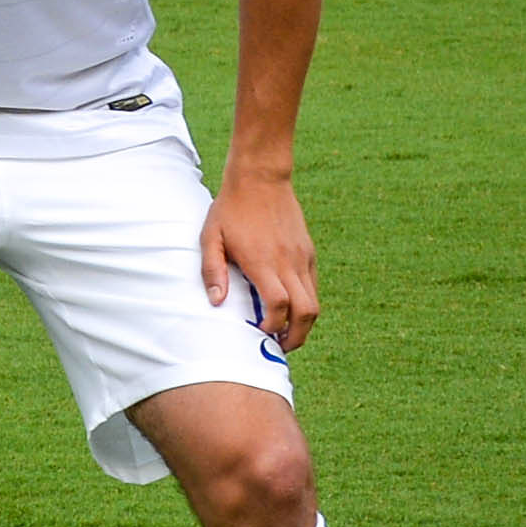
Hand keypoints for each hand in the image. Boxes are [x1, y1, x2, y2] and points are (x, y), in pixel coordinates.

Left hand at [203, 170, 318, 351]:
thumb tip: (216, 302)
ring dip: (304, 323)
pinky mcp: (309, 252)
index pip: (279, 306)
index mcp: (264, 262)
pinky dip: (306, 302)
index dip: (273, 326)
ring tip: (286, 332)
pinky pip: (313, 285)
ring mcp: (302, 257)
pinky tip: (290, 305)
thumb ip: (212, 271)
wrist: (261, 179)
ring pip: (315, 301)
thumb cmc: (230, 209)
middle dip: (297, 336)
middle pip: (307, 312)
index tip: (260, 334)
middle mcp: (289, 263)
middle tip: (280, 346)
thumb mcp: (210, 237)